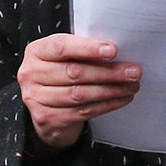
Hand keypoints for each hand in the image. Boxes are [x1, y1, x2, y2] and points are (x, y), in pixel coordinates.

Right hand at [18, 34, 140, 148]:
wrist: (45, 107)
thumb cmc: (59, 73)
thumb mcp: (64, 56)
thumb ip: (82, 50)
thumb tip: (118, 50)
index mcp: (36, 51)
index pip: (61, 47)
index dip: (88, 49)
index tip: (113, 50)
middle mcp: (31, 74)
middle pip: (74, 72)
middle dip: (108, 72)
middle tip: (133, 71)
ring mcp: (36, 98)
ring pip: (80, 94)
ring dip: (111, 90)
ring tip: (132, 85)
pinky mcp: (47, 118)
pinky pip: (82, 111)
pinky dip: (106, 105)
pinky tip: (121, 98)